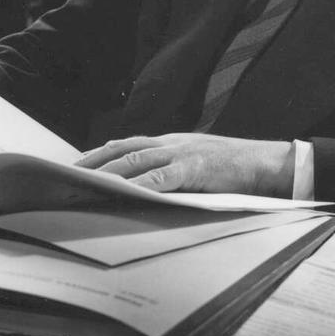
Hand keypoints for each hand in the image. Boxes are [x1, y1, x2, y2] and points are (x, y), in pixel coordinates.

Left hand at [75, 133, 294, 197]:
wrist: (266, 163)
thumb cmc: (233, 169)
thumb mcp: (197, 165)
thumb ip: (172, 171)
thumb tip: (145, 190)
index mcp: (171, 143)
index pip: (127, 144)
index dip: (101, 153)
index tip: (78, 164)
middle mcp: (171, 143)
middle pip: (123, 149)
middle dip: (94, 162)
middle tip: (68, 175)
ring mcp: (182, 153)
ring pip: (136, 160)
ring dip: (107, 172)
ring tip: (84, 183)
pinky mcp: (194, 168)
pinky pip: (161, 177)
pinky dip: (139, 185)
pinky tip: (123, 192)